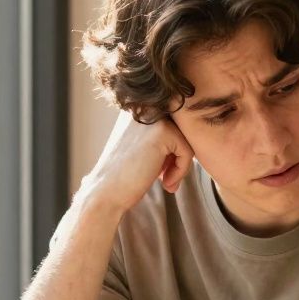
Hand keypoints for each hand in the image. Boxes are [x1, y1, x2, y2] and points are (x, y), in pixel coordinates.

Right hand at [79, 110, 194, 213]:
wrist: (105, 193)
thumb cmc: (124, 175)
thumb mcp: (142, 147)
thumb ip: (161, 136)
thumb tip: (192, 134)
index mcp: (137, 108)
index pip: (172, 124)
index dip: (171, 150)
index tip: (161, 170)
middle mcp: (143, 106)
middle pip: (181, 129)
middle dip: (177, 155)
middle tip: (166, 177)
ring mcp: (153, 117)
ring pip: (187, 139)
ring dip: (180, 165)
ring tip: (166, 182)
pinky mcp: (163, 132)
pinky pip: (187, 150)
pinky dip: (181, 171)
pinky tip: (165, 183)